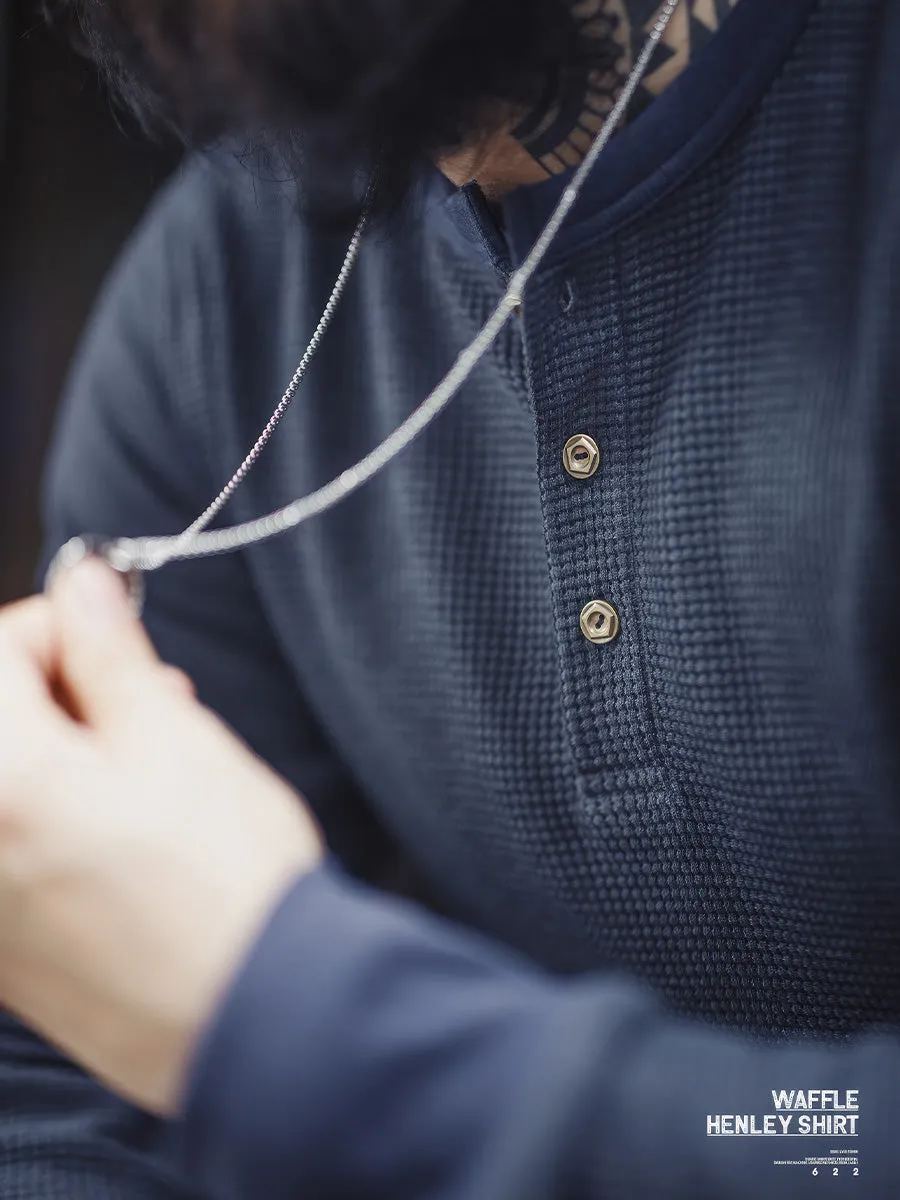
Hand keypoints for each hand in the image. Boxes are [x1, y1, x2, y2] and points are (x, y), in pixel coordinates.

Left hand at [0, 558, 322, 1114]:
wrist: (256, 1022)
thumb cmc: (230, 883)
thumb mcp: (180, 742)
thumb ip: (112, 656)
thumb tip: (84, 585)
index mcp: (3, 778)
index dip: (62, 627)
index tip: (116, 638)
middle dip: (61, 691)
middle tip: (149, 702)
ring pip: (8, 783)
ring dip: (60, 752)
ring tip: (149, 767)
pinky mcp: (3, 952)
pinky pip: (12, 853)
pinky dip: (51, 817)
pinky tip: (125, 831)